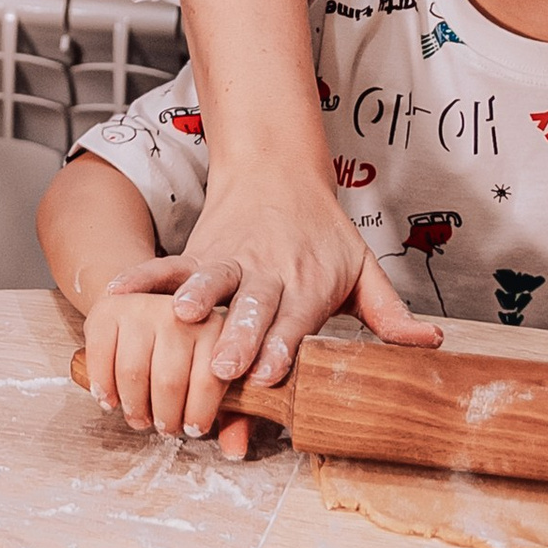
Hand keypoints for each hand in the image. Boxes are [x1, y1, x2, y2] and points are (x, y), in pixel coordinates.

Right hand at [83, 263, 252, 454]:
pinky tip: (110, 400)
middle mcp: (179, 312)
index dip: (200, 413)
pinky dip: (103, 387)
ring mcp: (141, 308)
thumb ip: (233, 414)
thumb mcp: (216, 376)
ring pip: (133, 373)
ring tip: (140, 418)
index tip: (194, 428)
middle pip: (168, 381)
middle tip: (166, 428)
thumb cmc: (186, 352)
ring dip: (135, 408)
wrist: (147, 308)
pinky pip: (101, 357)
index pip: (209, 379)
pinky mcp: (108, 309)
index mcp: (214, 327)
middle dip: (166, 417)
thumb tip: (234, 451)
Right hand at [138, 176, 439, 394]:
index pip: (295, 321)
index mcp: (308, 283)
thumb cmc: (323, 232)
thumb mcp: (363, 269)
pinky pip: (166, 265)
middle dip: (238, 337)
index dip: (282, 348)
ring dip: (194, 301)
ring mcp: (229, 261)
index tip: (268, 376)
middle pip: (252, 307)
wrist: (279, 171)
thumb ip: (389, 314)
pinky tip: (117, 294)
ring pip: (211, 281)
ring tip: (178, 320)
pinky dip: (141, 278)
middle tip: (224, 367)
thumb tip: (430, 344)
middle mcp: (268, 272)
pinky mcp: (198, 252)